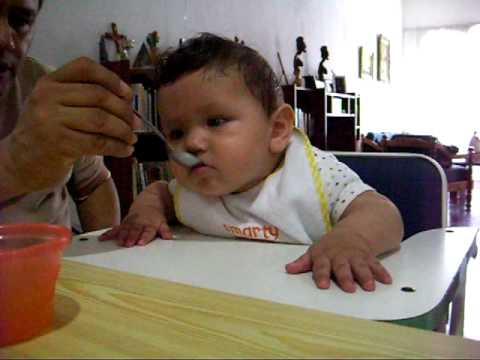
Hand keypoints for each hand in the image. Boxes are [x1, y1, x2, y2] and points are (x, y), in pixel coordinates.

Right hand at [3, 57, 141, 191]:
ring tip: (132, 138)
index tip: (128, 95)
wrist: (22, 160)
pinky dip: (117, 147)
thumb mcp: (58, 105)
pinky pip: (98, 142)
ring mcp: (51, 120)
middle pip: (99, 95)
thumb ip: (86, 96)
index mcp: (50, 81)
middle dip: (124, 111)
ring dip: (123, 130)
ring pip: (100, 119)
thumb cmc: (50, 130)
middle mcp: (47, 96)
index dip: (112, 79)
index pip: (85, 67)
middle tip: (137, 123)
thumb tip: (128, 101)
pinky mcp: (59, 143)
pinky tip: (126, 151)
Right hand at [99, 181, 173, 246]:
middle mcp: (139, 223)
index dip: (144, 237)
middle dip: (131, 237)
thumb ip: (165, 230)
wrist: (148, 203)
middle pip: (135, 231)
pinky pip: (114, 229)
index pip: (148, 231)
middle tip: (128, 244)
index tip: (141, 242)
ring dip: (120, 236)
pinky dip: (108, 234)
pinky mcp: (122, 224)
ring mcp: (130, 223)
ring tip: (118, 243)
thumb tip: (169, 237)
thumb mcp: (162, 222)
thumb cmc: (155, 217)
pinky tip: (102, 238)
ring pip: (124, 230)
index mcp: (149, 224)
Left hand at [285, 231, 391, 292]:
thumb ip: (303, 262)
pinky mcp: (368, 258)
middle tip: (349, 288)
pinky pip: (376, 264)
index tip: (323, 286)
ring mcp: (355, 256)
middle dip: (345, 277)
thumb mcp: (314, 252)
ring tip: (369, 287)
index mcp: (325, 256)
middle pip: (342, 267)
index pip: (322, 266)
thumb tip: (288, 269)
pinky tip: (387, 280)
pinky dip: (381, 272)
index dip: (322, 275)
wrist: (351, 233)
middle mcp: (341, 256)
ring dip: (366, 276)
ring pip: (360, 266)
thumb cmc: (329, 247)